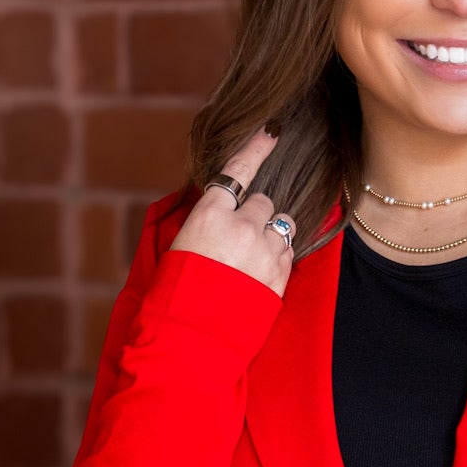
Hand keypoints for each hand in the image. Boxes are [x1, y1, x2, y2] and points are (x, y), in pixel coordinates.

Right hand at [168, 125, 295, 294]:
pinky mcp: (280, 273)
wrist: (192, 336)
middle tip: (240, 240)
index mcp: (210, 214)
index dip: (256, 149)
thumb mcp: (182, 244)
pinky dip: (277, 256)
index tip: (272, 130)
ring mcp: (264, 249)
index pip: (238, 172)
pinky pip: (288, 250)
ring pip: (282, 224)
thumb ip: (210, 219)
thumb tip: (226, 207)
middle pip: (264, 202)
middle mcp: (241, 226)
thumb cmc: (178, 291)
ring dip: (271, 234)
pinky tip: (259, 273)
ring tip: (251, 258)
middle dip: (256, 216)